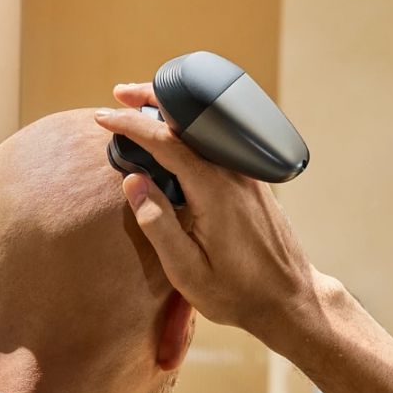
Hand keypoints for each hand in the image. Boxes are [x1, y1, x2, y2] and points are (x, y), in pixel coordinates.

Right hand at [95, 84, 324, 337]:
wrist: (289, 299)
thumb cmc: (237, 293)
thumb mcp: (187, 270)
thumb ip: (158, 224)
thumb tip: (132, 181)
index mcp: (215, 191)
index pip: (166, 142)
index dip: (131, 125)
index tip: (102, 119)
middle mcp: (235, 174)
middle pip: (190, 120)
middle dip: (152, 100)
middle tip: (119, 93)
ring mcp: (248, 175)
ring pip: (205, 129)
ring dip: (171, 114)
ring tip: (139, 108)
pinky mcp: (253, 181)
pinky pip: (218, 144)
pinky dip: (191, 132)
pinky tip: (173, 138)